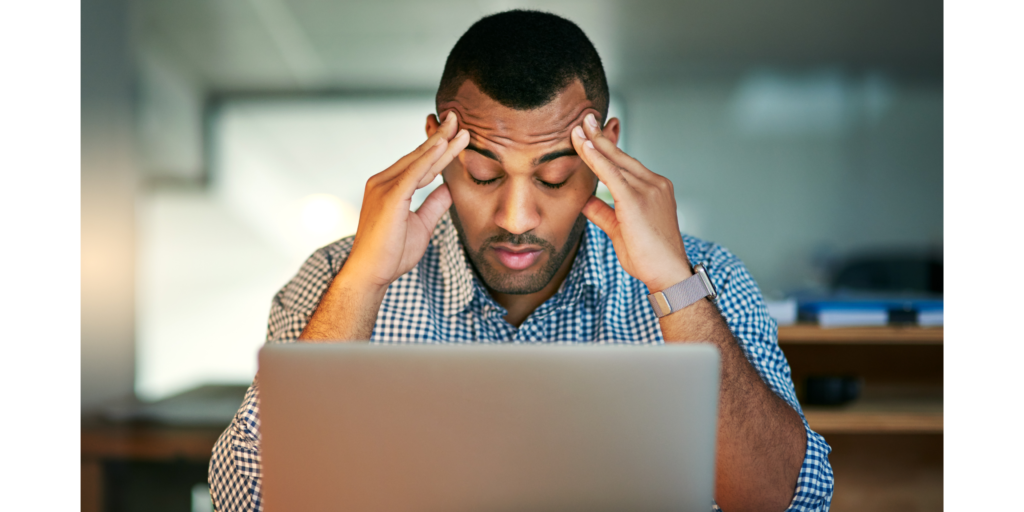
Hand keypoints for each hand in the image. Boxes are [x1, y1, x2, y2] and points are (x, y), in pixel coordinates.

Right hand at [341, 112, 469, 291]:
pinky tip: (442, 145)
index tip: (456, 134)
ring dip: (440, 143)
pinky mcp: (389, 196)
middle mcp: (383, 181)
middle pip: (419, 156)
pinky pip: (412, 173)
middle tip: (458, 118)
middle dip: (441, 137)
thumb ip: (434, 205)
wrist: (371, 274)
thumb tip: (448, 188)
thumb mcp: (422, 225)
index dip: (439, 148)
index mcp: (390, 187)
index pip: (421, 163)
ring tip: (458, 127)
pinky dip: (428, 158)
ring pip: (418, 160)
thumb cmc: (392, 253)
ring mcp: (383, 187)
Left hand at [570, 113, 691, 292]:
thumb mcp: (619, 229)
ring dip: (594, 143)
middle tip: (585, 118)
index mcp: (654, 188)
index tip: (594, 132)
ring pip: (615, 161)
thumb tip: (585, 201)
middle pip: (621, 155)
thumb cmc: (648, 256)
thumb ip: (603, 212)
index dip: (608, 147)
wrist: (667, 273)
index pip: (626, 163)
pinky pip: (611, 175)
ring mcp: (648, 190)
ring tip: (579, 126)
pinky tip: (584, 146)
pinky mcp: (636, 200)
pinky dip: (596, 159)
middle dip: (600, 136)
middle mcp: (654, 184)